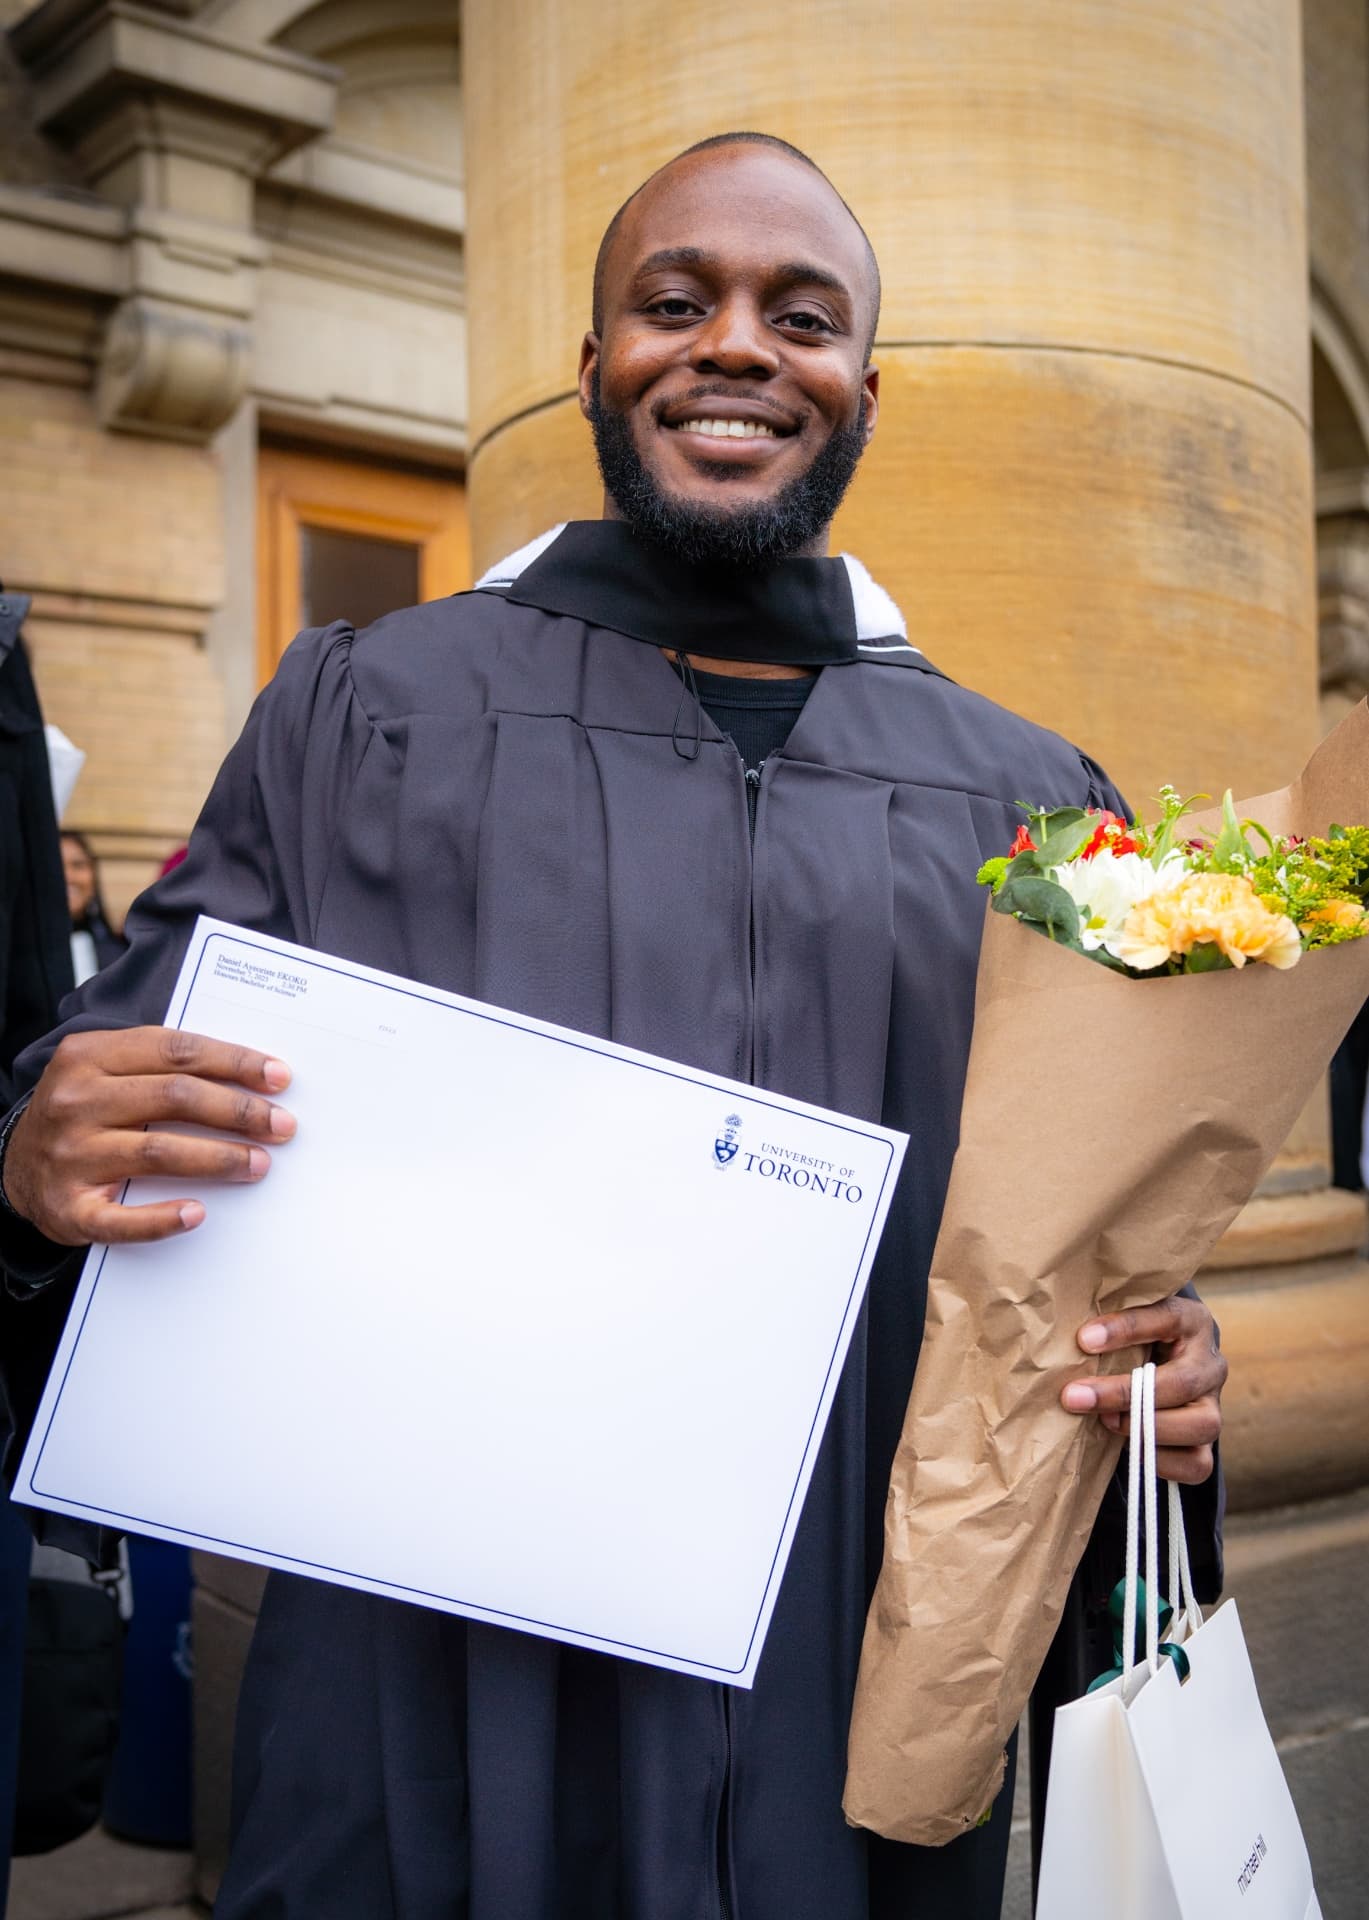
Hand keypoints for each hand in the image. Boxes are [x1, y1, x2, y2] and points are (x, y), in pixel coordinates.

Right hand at [3, 1028, 294, 1247]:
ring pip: (159, 1151)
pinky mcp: (68, 1208)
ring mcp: (70, 1156)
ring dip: (219, 1158)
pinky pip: (122, 1218)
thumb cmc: (81, 1113)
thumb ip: (161, 1065)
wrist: (14, 1168)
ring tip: (259, 1163)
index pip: (176, 1051)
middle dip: (238, 1110)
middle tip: (281, 1124)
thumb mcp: (105, 1070)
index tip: (278, 1077)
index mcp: (88, 1056)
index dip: (234, 1062)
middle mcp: (76, 1101)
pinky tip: (198, 1213)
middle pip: (174, 1097)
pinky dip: (162, 1219)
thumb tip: (248, 1076)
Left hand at [1060, 1295, 1225, 1483]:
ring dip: (1145, 1428)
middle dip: (1123, 1393)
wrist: (1165, 1364)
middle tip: (1074, 1396)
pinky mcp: (1207, 1444)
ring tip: (1104, 1421)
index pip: (1166, 1318)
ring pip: (1202, 1425)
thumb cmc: (1134, 1338)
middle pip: (1182, 1382)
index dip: (1126, 1329)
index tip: (1084, 1340)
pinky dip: (1160, 1461)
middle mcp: (1210, 1363)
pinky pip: (1198, 1463)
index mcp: (1191, 1321)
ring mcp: (1214, 1406)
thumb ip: (1104, 1323)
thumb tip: (1063, 1336)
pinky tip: (1127, 1448)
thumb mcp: (1124, 1318)